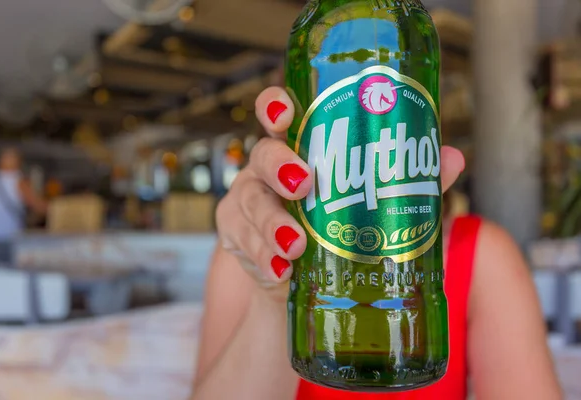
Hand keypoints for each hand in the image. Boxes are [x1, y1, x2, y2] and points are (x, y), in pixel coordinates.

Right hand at [216, 87, 464, 300]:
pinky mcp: (237, 238)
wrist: (309, 279)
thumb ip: (407, 178)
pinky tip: (281, 271)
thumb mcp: (371, 201)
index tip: (286, 114)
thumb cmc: (340, 226)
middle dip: (278, 166)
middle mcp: (267, 169)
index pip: (276, 114)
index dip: (274, 105)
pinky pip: (242, 243)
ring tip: (296, 246)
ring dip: (273, 223)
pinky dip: (263, 258)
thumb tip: (451, 158)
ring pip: (250, 202)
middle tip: (305, 184)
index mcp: (296, 148)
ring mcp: (247, 202)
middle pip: (261, 154)